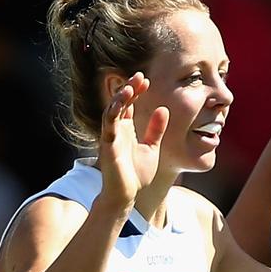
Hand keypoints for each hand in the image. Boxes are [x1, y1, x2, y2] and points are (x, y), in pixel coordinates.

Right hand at [99, 72, 168, 207]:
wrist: (127, 196)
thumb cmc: (136, 175)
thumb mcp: (152, 148)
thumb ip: (156, 129)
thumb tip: (163, 108)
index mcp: (126, 129)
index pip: (129, 104)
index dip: (136, 90)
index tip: (146, 80)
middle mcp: (116, 130)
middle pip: (120, 103)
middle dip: (129, 88)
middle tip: (140, 76)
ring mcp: (110, 136)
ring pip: (112, 110)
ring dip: (120, 97)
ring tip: (130, 86)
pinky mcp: (107, 144)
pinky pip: (108, 124)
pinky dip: (114, 112)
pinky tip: (122, 102)